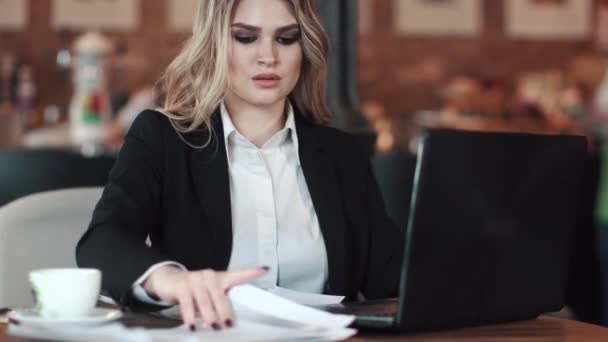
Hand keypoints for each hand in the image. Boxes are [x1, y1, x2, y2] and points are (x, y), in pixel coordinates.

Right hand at [142, 265, 268, 329]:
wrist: (168, 280)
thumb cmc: (194, 290)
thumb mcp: (209, 294)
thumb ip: (219, 304)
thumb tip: (228, 323)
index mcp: (220, 278)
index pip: (239, 274)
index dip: (252, 272)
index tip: (265, 270)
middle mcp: (209, 276)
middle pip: (220, 295)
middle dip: (225, 311)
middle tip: (229, 324)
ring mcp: (195, 280)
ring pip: (205, 301)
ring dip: (210, 315)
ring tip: (214, 326)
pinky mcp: (182, 286)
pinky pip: (188, 303)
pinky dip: (190, 316)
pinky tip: (192, 325)